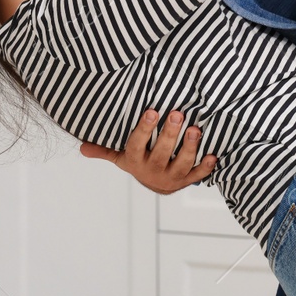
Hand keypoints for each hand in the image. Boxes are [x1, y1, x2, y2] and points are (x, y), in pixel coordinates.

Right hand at [79, 108, 216, 194]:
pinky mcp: (186, 180)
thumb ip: (104, 150)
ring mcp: (171, 177)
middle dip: (170, 134)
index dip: (144, 129)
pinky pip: (197, 175)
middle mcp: (153, 171)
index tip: (153, 111)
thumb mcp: (120, 157)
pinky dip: (205, 167)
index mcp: (135, 161)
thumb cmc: (138, 162)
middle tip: (178, 113)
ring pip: (181, 164)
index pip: (137, 144)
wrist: (156, 185)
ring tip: (195, 129)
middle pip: (161, 153)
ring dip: (190, 148)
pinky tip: (212, 155)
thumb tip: (82, 146)